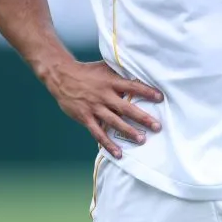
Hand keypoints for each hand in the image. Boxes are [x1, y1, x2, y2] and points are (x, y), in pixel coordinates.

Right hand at [46, 59, 162, 158]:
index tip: (160, 98)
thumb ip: (119, 72)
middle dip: (142, 118)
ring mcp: (94, 107)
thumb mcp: (104, 67)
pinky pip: (98, 133)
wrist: (62, 77)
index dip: (146, 91)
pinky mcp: (85, 117)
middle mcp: (104, 95)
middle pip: (126, 108)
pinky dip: (108, 144)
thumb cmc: (87, 72)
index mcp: (110, 81)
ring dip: (128, 132)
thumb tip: (138, 71)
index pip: (132, 86)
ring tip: (142, 140)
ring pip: (114, 122)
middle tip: (157, 126)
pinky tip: (118, 153)